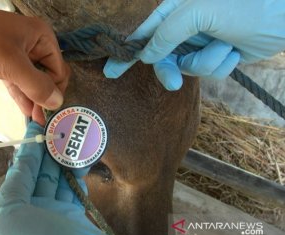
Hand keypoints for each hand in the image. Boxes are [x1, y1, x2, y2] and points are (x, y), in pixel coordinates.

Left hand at [0, 0, 69, 124]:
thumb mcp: (12, 63)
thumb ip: (37, 85)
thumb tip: (57, 103)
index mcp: (42, 37)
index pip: (58, 69)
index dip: (55, 89)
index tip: (48, 109)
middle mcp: (34, 45)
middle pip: (47, 76)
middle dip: (45, 96)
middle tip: (43, 118)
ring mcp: (18, 56)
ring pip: (32, 82)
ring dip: (34, 100)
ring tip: (37, 120)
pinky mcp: (4, 65)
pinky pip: (19, 83)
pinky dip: (23, 96)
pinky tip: (27, 111)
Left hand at [0, 122, 107, 234]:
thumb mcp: (11, 213)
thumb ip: (16, 182)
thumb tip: (23, 153)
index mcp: (12, 213)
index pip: (21, 173)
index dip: (29, 148)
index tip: (39, 125)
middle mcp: (32, 213)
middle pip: (42, 174)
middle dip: (50, 151)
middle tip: (61, 129)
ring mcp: (56, 217)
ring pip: (61, 181)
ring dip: (67, 161)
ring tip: (75, 142)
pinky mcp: (77, 220)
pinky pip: (76, 192)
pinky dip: (79, 175)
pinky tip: (82, 161)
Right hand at [104, 0, 284, 89]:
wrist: (283, 17)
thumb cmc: (246, 7)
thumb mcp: (200, 12)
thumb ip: (167, 32)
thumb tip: (147, 54)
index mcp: (176, 9)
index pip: (144, 33)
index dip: (127, 53)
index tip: (111, 71)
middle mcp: (185, 26)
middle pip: (162, 57)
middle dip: (170, 70)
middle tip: (172, 83)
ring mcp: (198, 42)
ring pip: (186, 67)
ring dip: (207, 62)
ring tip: (226, 47)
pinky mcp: (213, 55)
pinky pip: (207, 71)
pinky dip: (221, 65)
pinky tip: (234, 51)